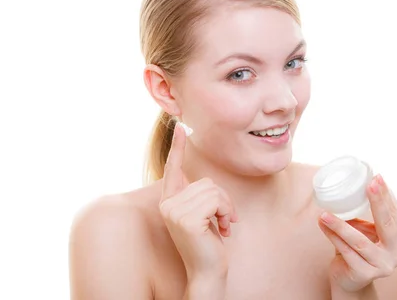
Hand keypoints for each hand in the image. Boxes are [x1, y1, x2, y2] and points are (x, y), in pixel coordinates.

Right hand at [159, 122, 237, 280]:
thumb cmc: (208, 243)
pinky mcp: (186, 219)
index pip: (173, 169)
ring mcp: (174, 211)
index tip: (179, 126)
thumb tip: (206, 183)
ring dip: (226, 208)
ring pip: (213, 191)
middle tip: (223, 220)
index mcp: (170, 201)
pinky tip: (223, 229)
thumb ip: (200, 197)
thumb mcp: (203, 214)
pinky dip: (226, 213)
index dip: (176, 148)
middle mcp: (168, 204)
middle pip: (206, 182)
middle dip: (222, 200)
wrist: (207, 272)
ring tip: (223, 225)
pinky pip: (217, 200)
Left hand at [318, 174, 396, 292]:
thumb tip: (358, 183)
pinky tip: (323, 225)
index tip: (376, 177)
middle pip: (386, 224)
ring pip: (359, 241)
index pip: (394, 212)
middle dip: (378, 202)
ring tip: (325, 213)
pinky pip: (346, 252)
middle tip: (368, 185)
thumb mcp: (368, 229)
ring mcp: (383, 266)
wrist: (352, 280)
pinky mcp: (365, 274)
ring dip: (340, 225)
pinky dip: (333, 237)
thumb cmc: (360, 249)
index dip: (385, 194)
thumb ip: (368, 213)